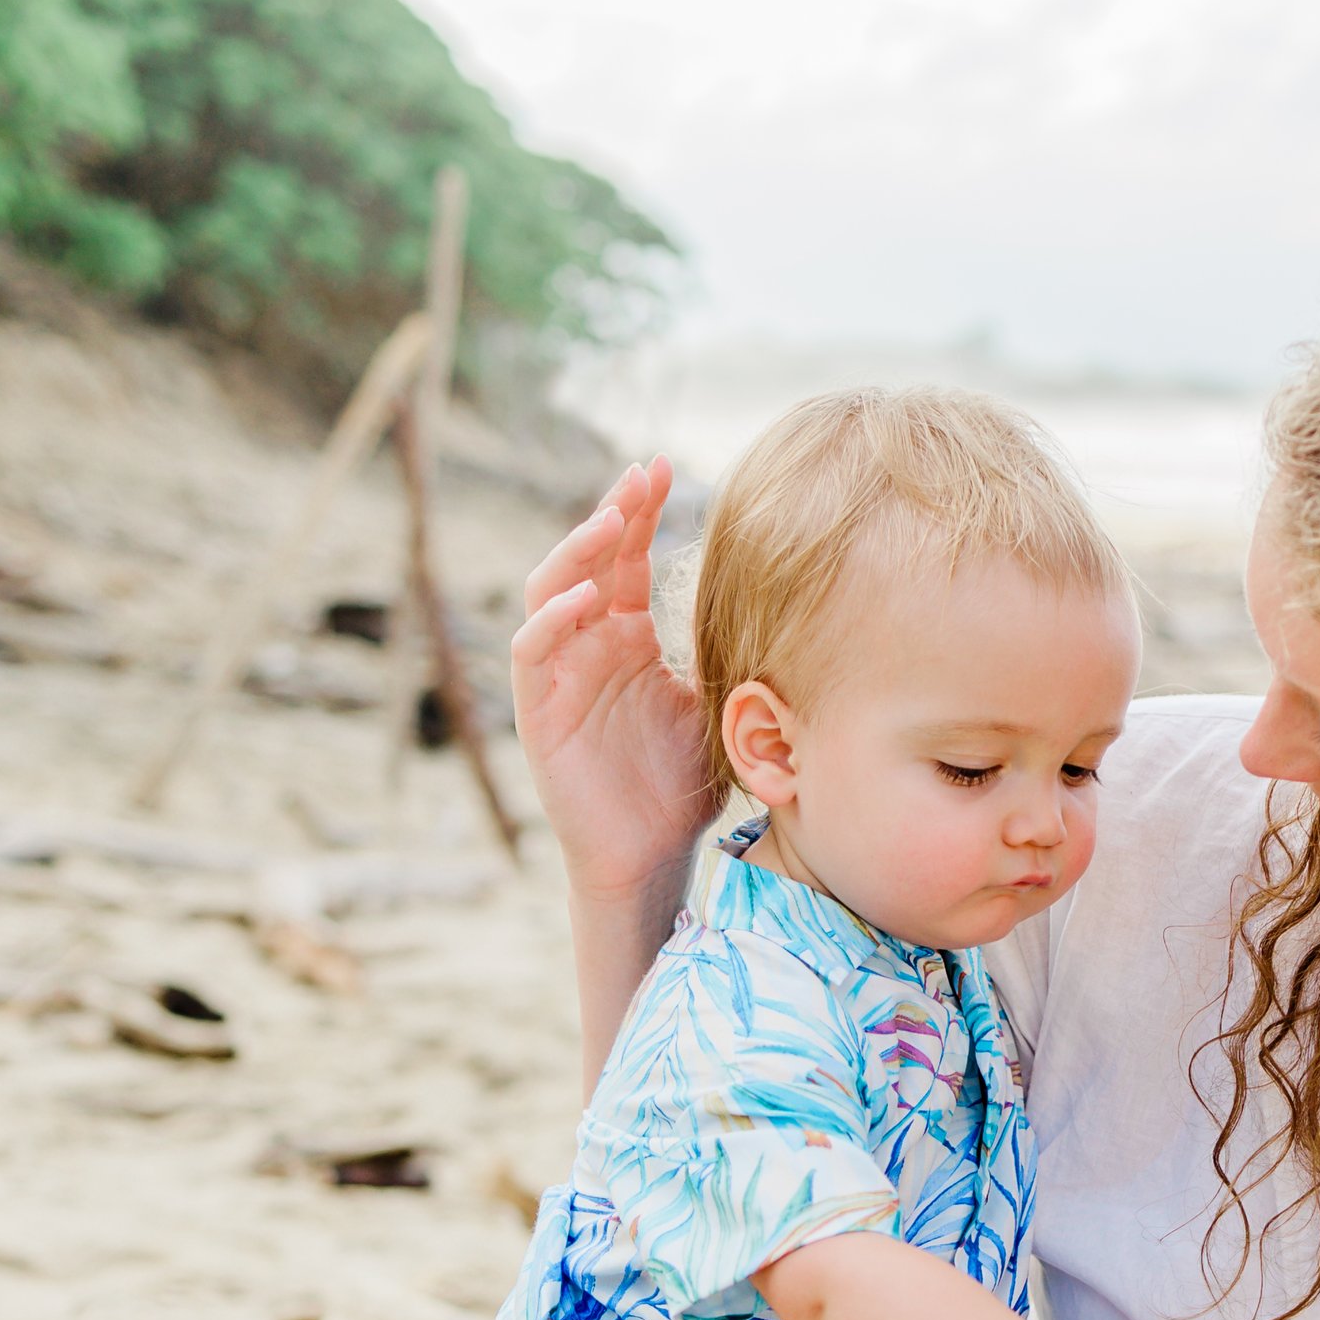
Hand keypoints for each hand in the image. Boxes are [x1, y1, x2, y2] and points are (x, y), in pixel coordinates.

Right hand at [510, 457, 723, 903]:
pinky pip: (534, 655)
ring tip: (612, 522)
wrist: (649, 855)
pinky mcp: (539, 713)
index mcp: (626, 636)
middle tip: (641, 475)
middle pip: (589, 560)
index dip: (641, 511)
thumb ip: (722, 653)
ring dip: (576, 554)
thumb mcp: (713, 704)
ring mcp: (559, 676)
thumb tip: (786, 605)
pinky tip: (585, 598)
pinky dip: (552, 622)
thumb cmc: (680, 785)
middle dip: (613, 513)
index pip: (629, 559)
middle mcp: (587, 645)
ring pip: (549, 594)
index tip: (666, 465)